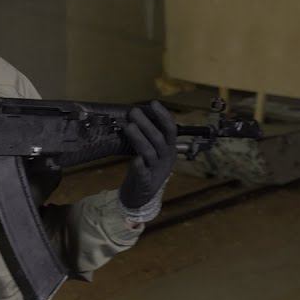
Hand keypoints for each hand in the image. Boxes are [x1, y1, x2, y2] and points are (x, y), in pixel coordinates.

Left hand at [118, 101, 176, 222]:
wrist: (142, 196)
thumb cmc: (146, 169)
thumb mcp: (153, 151)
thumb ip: (149, 135)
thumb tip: (139, 113)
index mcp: (169, 150)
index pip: (170, 130)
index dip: (163, 116)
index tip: (153, 103)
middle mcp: (165, 159)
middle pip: (159, 139)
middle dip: (147, 124)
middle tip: (134, 112)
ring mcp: (156, 171)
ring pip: (150, 153)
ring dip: (139, 138)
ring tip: (129, 126)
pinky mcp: (145, 182)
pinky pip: (143, 173)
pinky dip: (139, 165)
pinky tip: (135, 159)